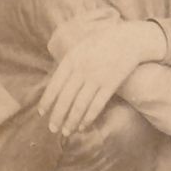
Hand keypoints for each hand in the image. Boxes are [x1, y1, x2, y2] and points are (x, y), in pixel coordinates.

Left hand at [39, 21, 165, 135]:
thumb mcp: (80, 47)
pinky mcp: (110, 85)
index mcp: (71, 60)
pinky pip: (96, 105)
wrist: (129, 39)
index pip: (54, 85)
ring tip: (66, 132)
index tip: (41, 113)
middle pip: (65, 99)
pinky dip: (88, 118)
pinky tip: (83, 126)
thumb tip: (54, 82)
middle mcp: (81, 71)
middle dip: (57, 116)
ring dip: (71, 121)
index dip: (47, 101)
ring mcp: (96, 79)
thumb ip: (68, 63)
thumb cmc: (103, 42)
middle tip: (52, 128)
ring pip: (79, 105)